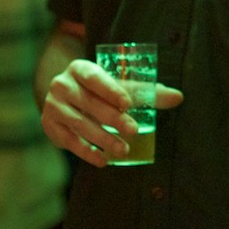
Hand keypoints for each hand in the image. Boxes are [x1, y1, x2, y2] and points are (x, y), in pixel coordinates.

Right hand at [40, 59, 183, 167]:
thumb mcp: (117, 85)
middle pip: (89, 103)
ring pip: (80, 123)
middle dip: (112, 118)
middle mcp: (63, 84)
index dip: (110, 89)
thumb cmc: (98, 90)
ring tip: (123, 150)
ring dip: (102, 138)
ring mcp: (53, 106)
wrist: (64, 97)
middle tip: (133, 130)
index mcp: (80, 69)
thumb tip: (178, 97)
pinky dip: (86, 151)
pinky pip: (69, 141)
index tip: (127, 103)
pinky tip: (103, 160)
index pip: (94, 77)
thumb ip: (146, 91)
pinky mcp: (50, 126)